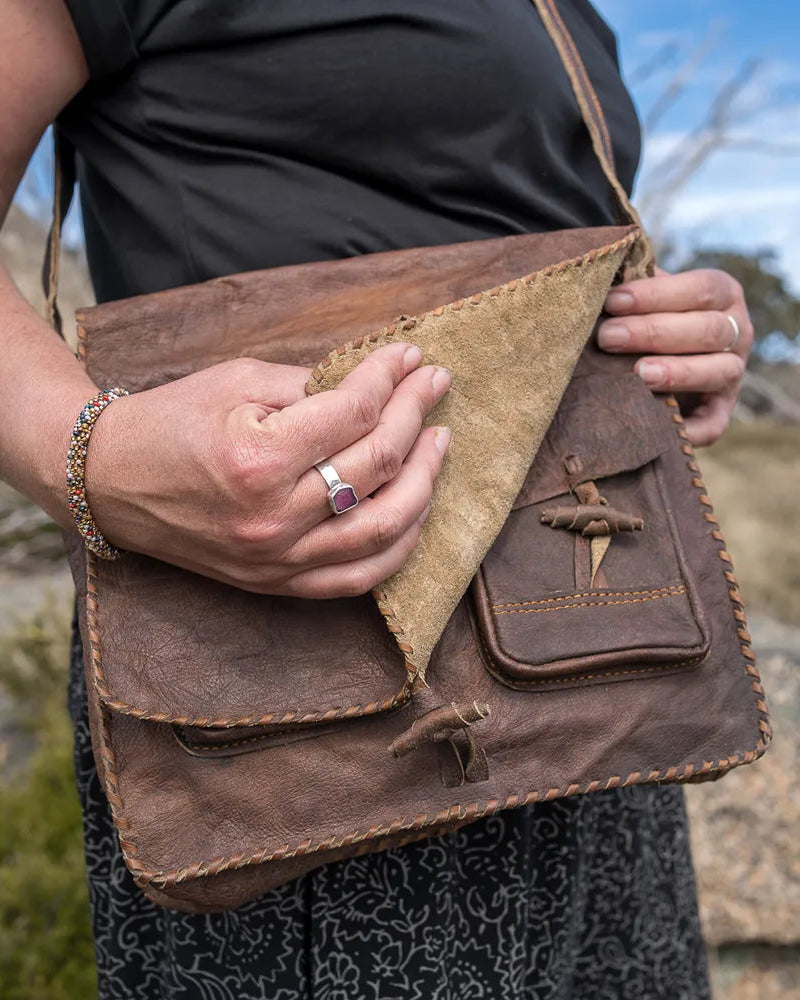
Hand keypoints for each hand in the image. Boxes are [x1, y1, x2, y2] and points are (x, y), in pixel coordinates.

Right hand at [85, 342, 451, 597]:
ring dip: (424, 482)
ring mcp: (279, 559)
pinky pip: (358, 578)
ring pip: (383, 528)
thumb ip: (311, 384)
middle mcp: (274, 517)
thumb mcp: (236, 382)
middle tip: (435, 386)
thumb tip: (378, 383)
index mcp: (259, 458)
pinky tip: (417, 512)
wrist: (110, 482)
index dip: (391, 378)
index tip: (411, 357)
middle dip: (416, 415)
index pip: (354, 412)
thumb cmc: (171, 422)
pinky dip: (398, 546)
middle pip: (377, 464)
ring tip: (438, 444)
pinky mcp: (278, 583)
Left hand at [597, 267, 753, 445]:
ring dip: (677, 372)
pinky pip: (713, 424)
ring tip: (638, 373)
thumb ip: (633, 284)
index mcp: (721, 294)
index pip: (700, 289)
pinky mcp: (720, 411)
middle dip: (654, 333)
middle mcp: (737, 331)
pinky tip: (660, 425)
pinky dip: (690, 429)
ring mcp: (733, 372)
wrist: (657, 357)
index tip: (613, 301)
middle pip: (707, 330)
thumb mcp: (645, 296)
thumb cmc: (645, 316)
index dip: (656, 294)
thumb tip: (599, 280)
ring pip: (718, 371)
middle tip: (608, 337)